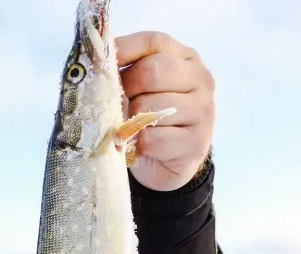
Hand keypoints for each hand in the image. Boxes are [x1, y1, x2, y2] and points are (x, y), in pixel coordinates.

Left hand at [116, 31, 214, 191]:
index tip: (104, 67)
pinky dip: (137, 144)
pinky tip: (141, 146)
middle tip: (121, 104)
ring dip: (131, 121)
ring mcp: (202, 110)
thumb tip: (97, 65)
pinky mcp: (194, 143)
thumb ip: (125, 71)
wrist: (165, 163)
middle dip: (127, 89)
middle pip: (152, 71)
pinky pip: (151, 139)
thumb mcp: (138, 88)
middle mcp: (200, 79)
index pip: (153, 42)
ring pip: (149, 107)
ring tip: (132, 127)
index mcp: (185, 58)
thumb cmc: (147, 118)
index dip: (124, 52)